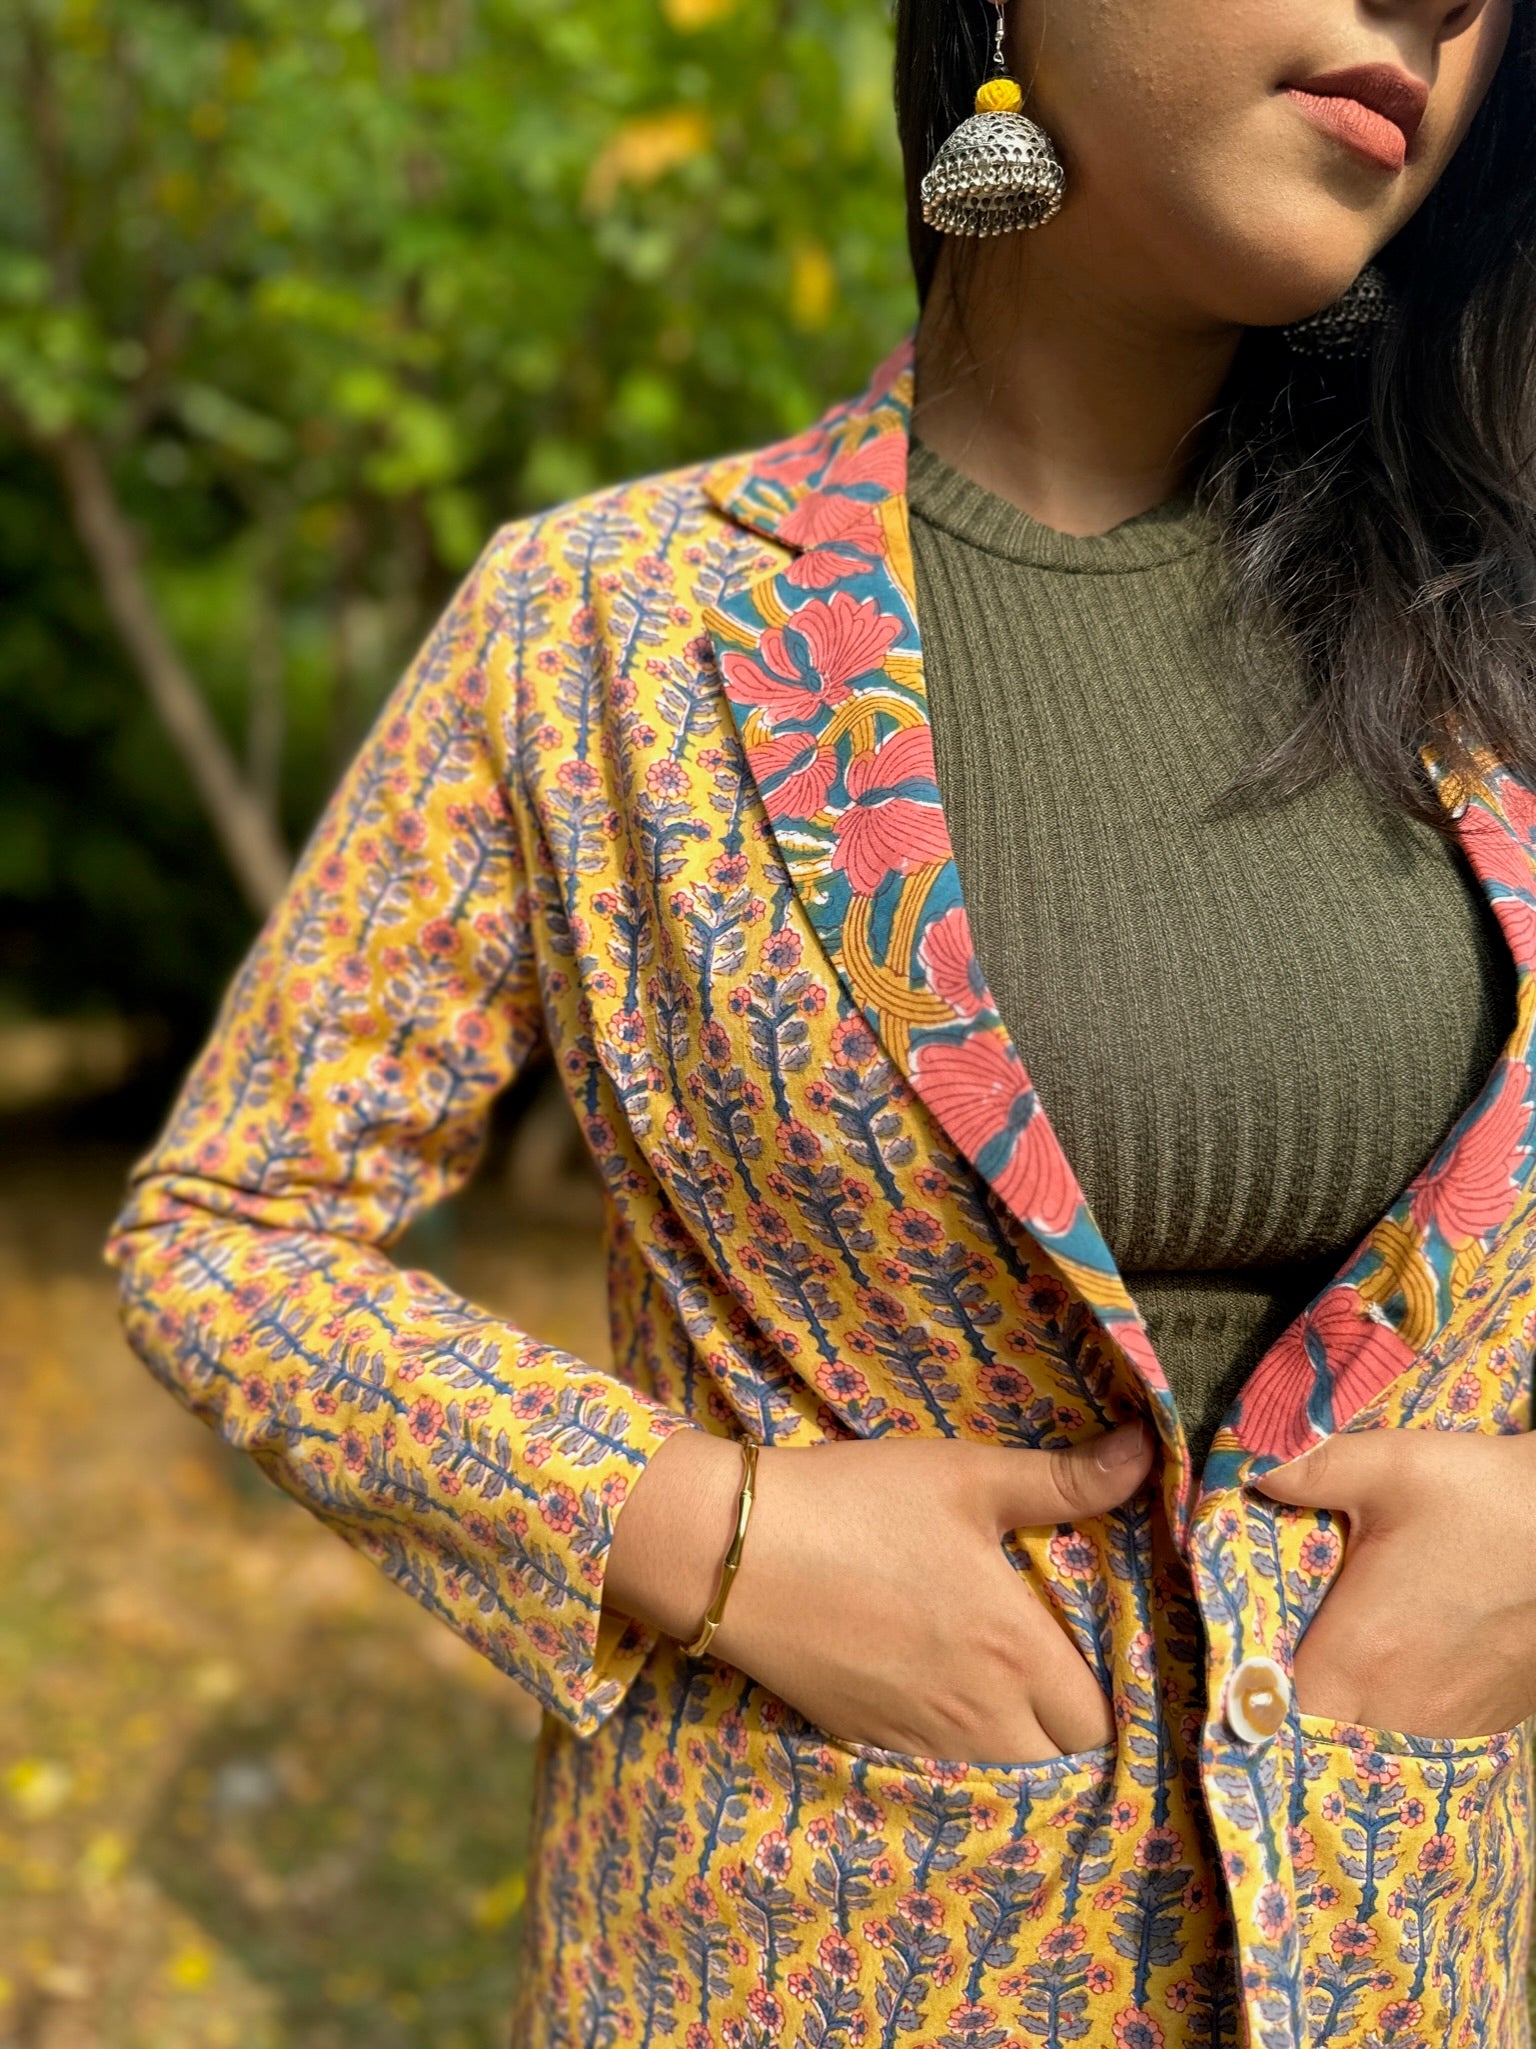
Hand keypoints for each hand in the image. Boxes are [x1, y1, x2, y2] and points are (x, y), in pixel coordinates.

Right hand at [605, 1422, 1153, 1765]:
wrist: (735, 1552)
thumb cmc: (857, 1504)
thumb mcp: (964, 1475)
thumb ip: (1062, 1479)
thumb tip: (1147, 1455)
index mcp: (1015, 1649)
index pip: (1104, 1722)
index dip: (1117, 1699)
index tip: (1106, 1661)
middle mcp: (978, 1713)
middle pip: (1062, 1766)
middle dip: (1074, 1733)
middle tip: (1062, 1678)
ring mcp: (920, 1738)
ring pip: (1004, 1780)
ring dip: (1021, 1751)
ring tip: (1010, 1695)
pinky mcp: (869, 1743)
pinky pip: (941, 1777)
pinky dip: (960, 1757)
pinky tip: (944, 1704)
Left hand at [1255, 1428, 1535, 1738]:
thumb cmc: (1485, 1497)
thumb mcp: (1388, 1465)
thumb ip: (1305, 1468)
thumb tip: (1248, 1467)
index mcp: (1361, 1654)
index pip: (1279, 1718)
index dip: (1247, 1703)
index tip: (1231, 1678)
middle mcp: (1401, 1706)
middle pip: (1323, 1739)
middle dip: (1294, 1712)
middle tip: (1275, 1669)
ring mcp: (1451, 1723)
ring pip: (1375, 1746)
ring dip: (1348, 1718)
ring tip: (1333, 1671)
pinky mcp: (1489, 1721)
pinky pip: (1422, 1739)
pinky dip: (1397, 1718)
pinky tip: (1394, 1673)